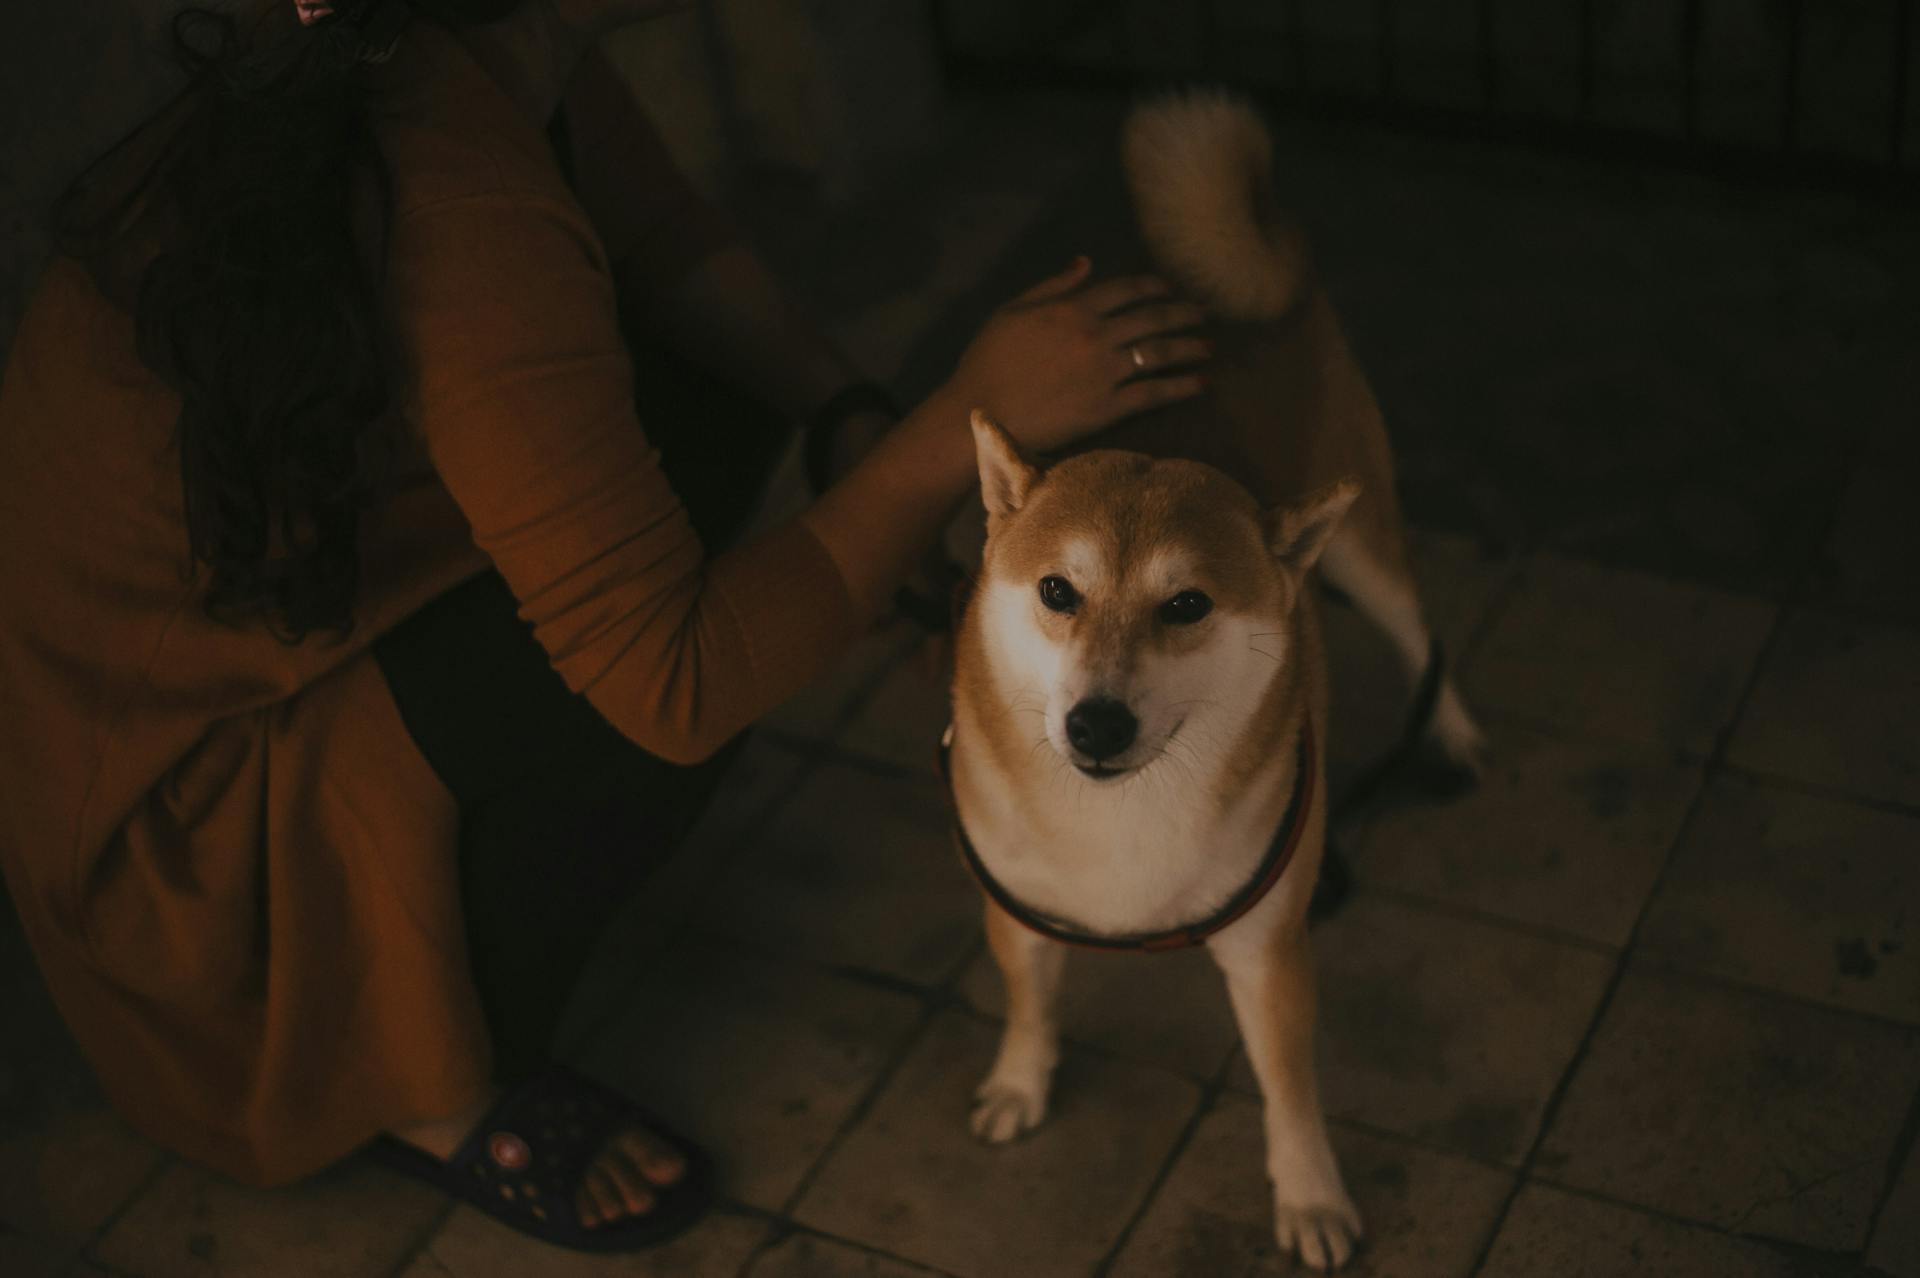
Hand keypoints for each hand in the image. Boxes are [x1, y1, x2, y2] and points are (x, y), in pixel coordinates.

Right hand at [945, 257, 1209, 453]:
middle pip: (1152, 317)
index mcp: (1072, 308)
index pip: (1126, 289)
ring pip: (1159, 352)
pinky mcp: (1106, 408)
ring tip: (1209, 347)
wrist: (979, 412)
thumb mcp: (1012, 311)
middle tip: (1204, 313)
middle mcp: (1095, 335)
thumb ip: (1053, 285)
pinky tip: (1201, 384)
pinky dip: (1180, 387)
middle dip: (1183, 313)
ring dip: (1189, 347)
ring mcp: (1104, 372)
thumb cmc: (988, 361)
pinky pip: (1152, 393)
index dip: (1154, 285)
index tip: (1170, 287)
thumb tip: (1087, 262)